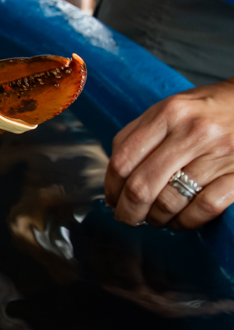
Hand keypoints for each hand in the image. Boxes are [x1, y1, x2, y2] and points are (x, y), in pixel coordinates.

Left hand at [104, 77, 233, 228]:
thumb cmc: (211, 109)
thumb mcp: (172, 108)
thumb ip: (141, 133)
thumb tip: (115, 172)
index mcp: (168, 114)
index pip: (123, 160)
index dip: (111, 187)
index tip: (111, 199)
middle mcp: (192, 133)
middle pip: (141, 186)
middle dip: (129, 211)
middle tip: (127, 217)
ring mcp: (218, 155)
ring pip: (170, 202)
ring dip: (157, 218)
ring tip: (155, 218)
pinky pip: (203, 209)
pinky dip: (187, 221)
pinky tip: (182, 220)